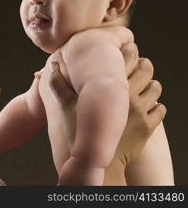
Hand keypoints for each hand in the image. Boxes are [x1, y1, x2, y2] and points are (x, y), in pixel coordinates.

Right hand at [49, 42, 165, 165]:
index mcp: (108, 88)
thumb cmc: (75, 131)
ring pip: (155, 88)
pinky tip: (145, 106)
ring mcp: (140, 112)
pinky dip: (155, 106)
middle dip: (143, 64)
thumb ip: (57, 84)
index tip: (127, 49)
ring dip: (150, 84)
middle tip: (138, 65)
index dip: (130, 50)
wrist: (91, 160)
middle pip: (146, 68)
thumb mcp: (63, 106)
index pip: (128, 58)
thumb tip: (49, 67)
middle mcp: (127, 97)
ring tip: (142, 85)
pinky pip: (160, 109)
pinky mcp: (148, 127)